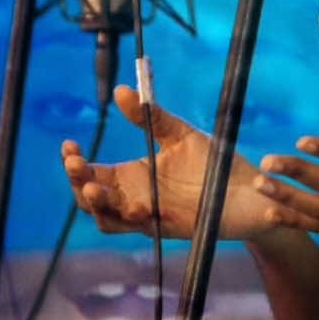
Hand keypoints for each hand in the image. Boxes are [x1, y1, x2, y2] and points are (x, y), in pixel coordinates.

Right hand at [61, 85, 273, 240]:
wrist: (249, 189)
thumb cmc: (215, 164)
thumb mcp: (181, 134)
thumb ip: (151, 116)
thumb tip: (120, 91)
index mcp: (132, 175)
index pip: (92, 172)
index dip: (75, 162)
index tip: (69, 145)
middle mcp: (134, 196)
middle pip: (90, 197)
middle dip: (78, 182)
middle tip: (77, 165)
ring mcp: (148, 215)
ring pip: (106, 218)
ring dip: (97, 205)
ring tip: (94, 188)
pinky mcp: (167, 228)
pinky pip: (140, 228)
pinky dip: (132, 218)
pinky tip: (136, 205)